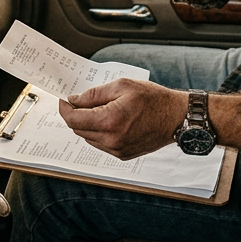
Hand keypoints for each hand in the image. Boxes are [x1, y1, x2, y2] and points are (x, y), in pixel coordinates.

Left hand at [58, 78, 187, 159]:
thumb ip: (94, 94)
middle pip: (78, 130)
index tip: (64, 100)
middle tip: (80, 101)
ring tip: (100, 109)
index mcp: (110, 121)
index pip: (73, 120)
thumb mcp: (122, 86)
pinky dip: (99, 132)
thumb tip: (74, 100)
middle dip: (76, 115)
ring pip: (88, 137)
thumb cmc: (153, 99)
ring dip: (88, 124)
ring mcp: (117, 150)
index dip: (65, 109)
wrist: (176, 117)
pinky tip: (110, 120)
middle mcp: (112, 140)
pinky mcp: (123, 155)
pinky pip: (101, 144)